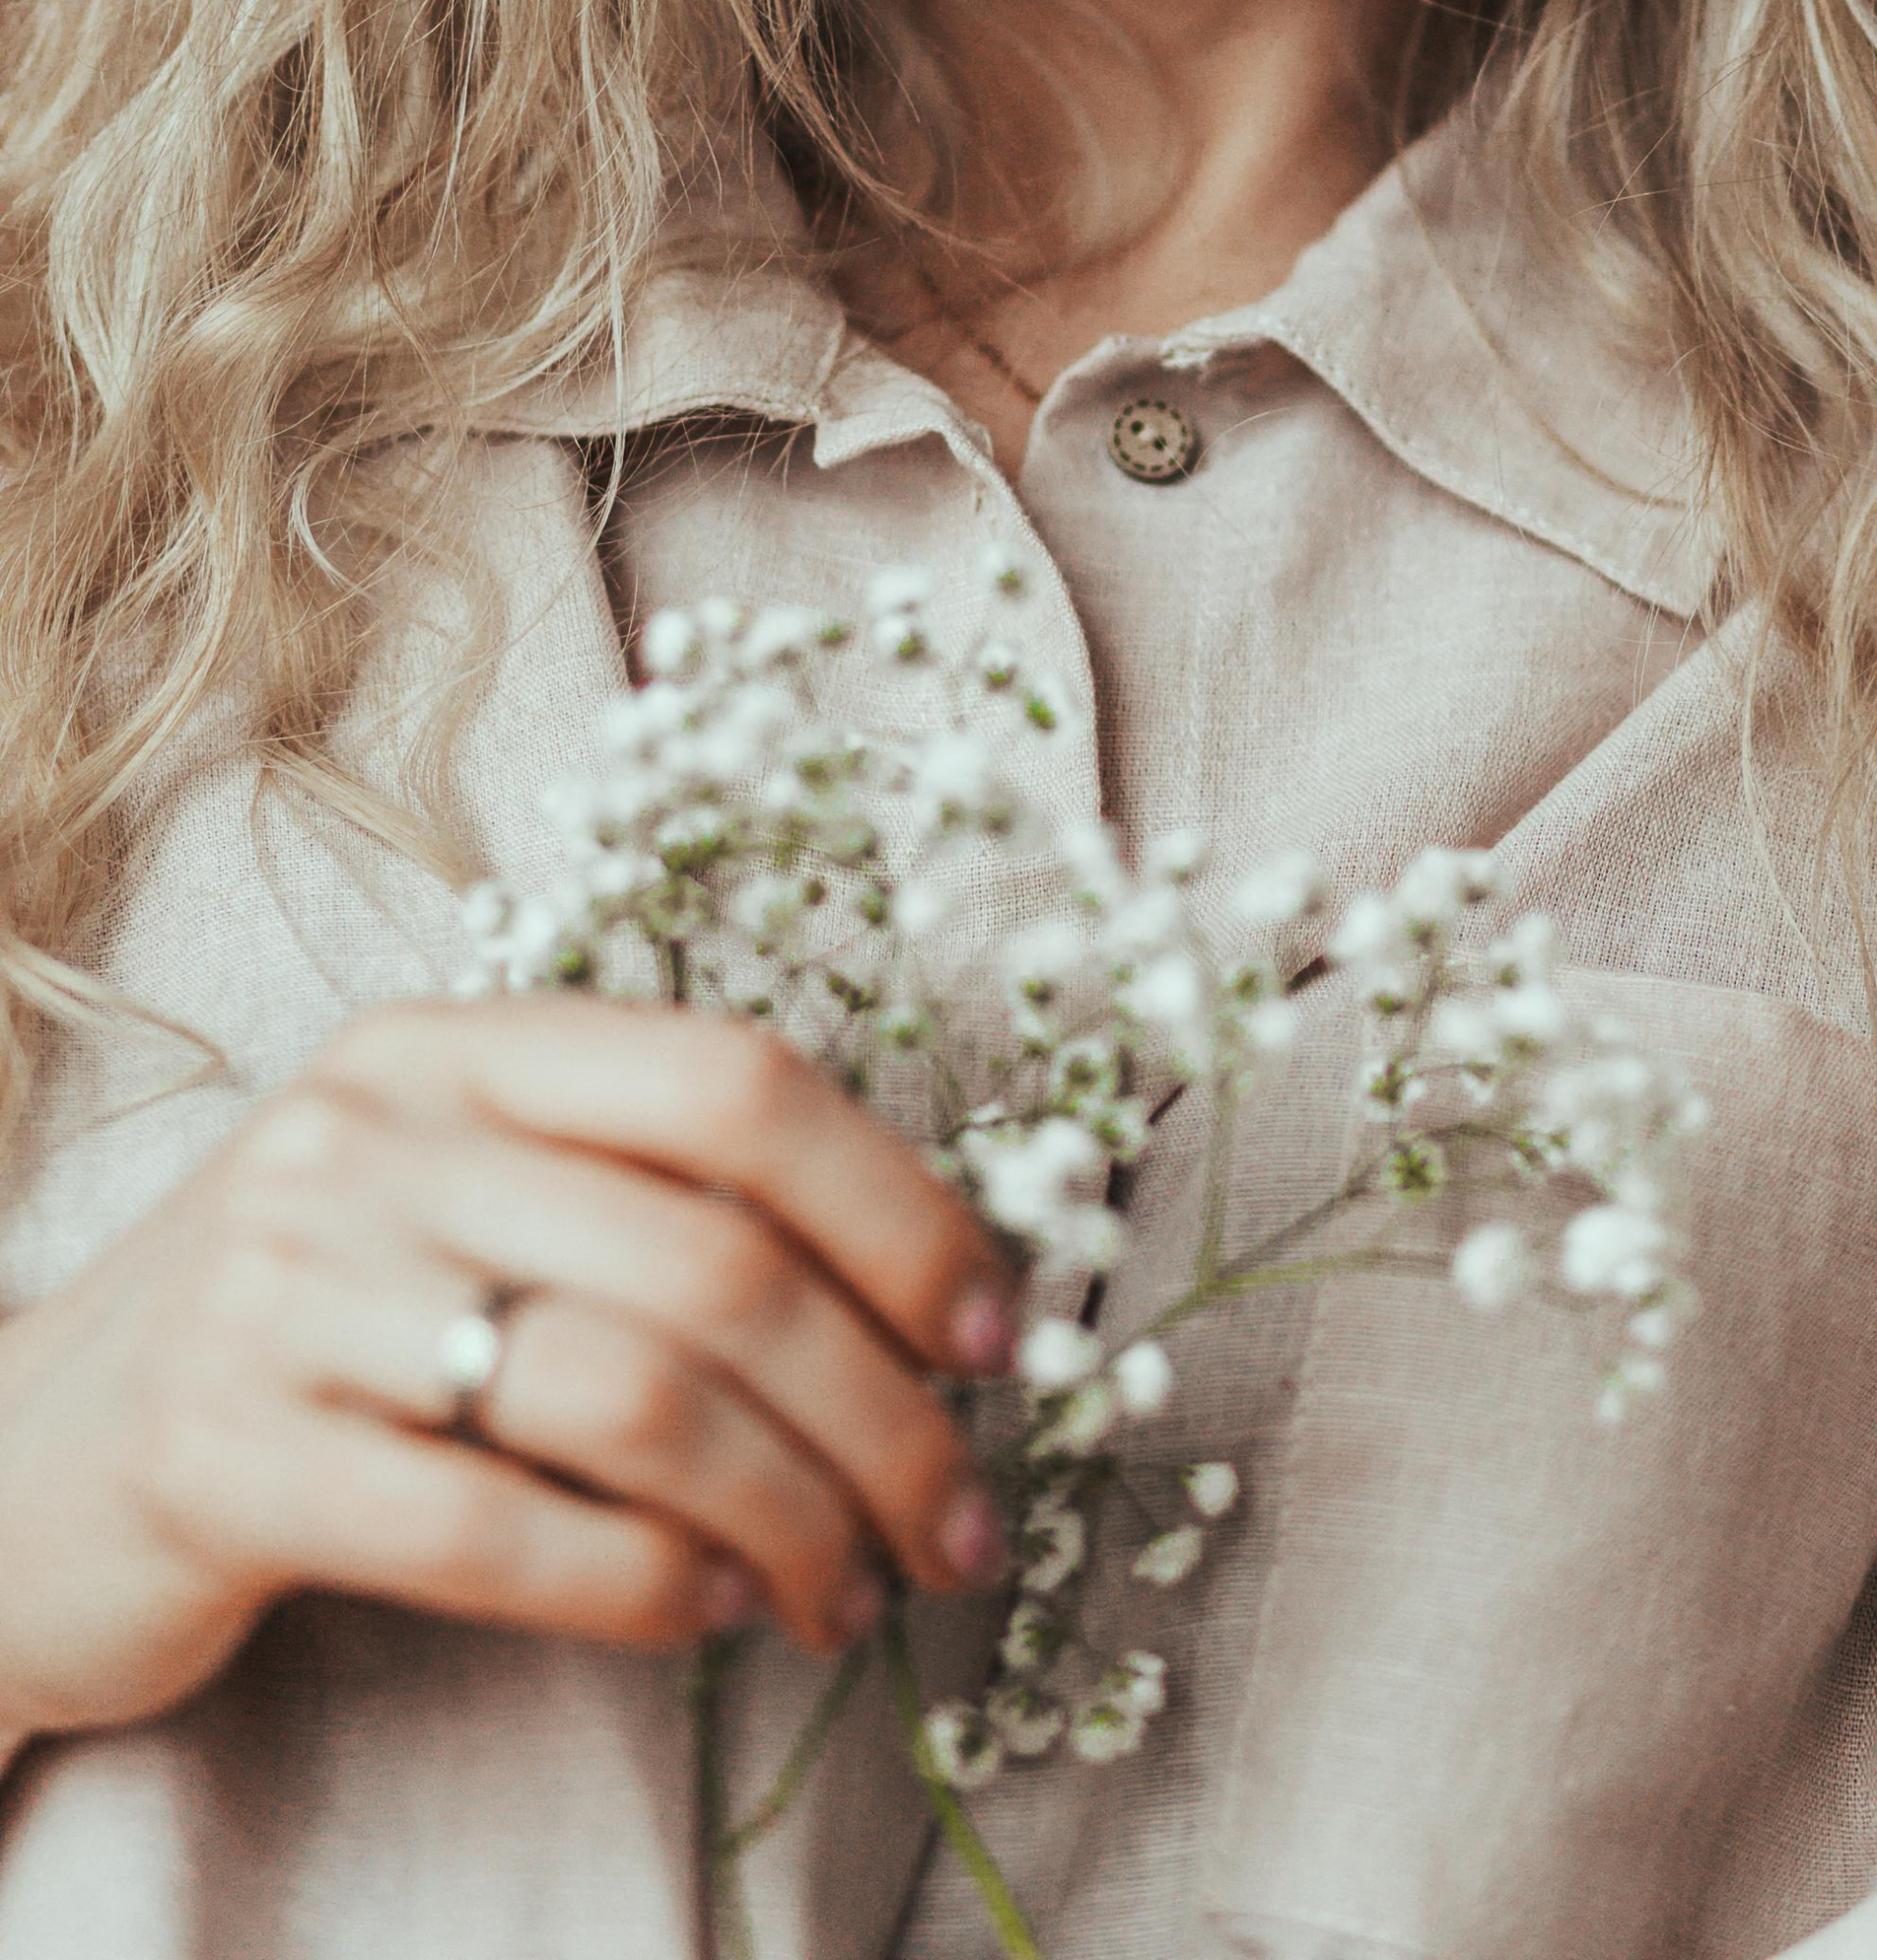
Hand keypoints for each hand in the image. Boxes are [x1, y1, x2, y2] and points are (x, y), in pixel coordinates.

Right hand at [0, 994, 1018, 1740]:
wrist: (25, 1463)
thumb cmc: (318, 1334)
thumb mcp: (460, 1204)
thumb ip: (645, 1207)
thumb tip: (932, 1298)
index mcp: (462, 1047)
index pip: (737, 1084)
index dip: (898, 1207)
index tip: (996, 1333)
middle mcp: (373, 1134)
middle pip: (716, 1261)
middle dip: (882, 1414)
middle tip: (957, 1522)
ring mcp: (290, 1288)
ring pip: (633, 1397)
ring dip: (791, 1517)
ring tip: (849, 1592)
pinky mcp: (228, 1458)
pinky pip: (504, 1533)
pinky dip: (649, 1588)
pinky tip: (710, 1614)